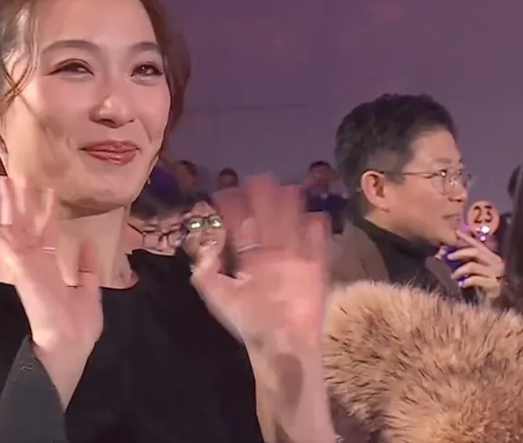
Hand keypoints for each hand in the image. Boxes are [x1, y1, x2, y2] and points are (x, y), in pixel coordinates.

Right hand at [0, 176, 101, 407]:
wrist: (70, 342)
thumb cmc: (80, 324)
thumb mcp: (90, 288)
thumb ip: (87, 266)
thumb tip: (87, 242)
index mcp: (50, 267)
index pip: (45, 233)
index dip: (46, 212)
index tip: (48, 191)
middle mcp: (35, 262)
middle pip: (26, 224)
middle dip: (23, 200)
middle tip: (19, 175)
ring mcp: (25, 263)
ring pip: (14, 226)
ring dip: (8, 203)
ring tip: (3, 179)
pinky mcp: (19, 267)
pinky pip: (2, 243)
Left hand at [191, 175, 334, 442]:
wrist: (280, 345)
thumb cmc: (248, 323)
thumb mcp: (219, 297)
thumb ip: (207, 272)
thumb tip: (205, 245)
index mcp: (246, 260)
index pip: (238, 228)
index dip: (231, 209)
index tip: (224, 188)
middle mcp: (268, 255)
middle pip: (265, 220)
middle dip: (261, 200)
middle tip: (258, 178)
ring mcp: (292, 260)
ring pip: (290, 226)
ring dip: (289, 208)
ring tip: (287, 187)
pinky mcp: (314, 270)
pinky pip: (317, 246)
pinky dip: (317, 232)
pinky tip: (315, 215)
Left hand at [442, 230, 504, 297]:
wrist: (493, 306)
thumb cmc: (480, 287)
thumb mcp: (468, 271)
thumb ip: (459, 261)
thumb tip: (440, 253)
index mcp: (491, 257)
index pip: (477, 244)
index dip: (466, 238)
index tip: (456, 232)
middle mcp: (496, 263)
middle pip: (476, 252)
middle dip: (459, 252)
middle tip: (447, 256)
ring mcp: (497, 275)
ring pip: (473, 266)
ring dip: (459, 270)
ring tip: (453, 276)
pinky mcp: (495, 286)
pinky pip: (476, 280)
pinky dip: (466, 281)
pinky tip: (462, 284)